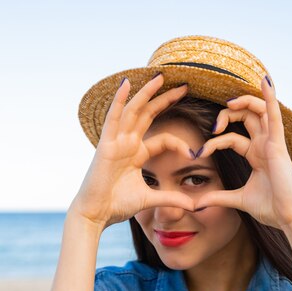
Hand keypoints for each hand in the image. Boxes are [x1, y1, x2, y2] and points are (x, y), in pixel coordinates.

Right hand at [70, 74, 194, 229]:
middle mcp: (127, 143)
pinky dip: (119, 101)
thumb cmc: (117, 206)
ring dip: (146, 93)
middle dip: (166, 100)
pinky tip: (127, 84)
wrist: (96, 214)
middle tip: (184, 86)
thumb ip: (172, 199)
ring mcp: (116, 142)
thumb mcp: (150, 199)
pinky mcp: (106, 145)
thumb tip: (195, 206)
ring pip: (133, 111)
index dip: (179, 143)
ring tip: (160, 77)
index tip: (194, 153)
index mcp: (137, 154)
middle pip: (149, 115)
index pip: (163, 139)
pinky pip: (113, 118)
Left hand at [193, 76, 291, 229]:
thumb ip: (218, 197)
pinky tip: (265, 81)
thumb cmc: (271, 209)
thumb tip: (196, 204)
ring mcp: (273, 143)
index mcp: (257, 156)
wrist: (289, 218)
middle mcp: (265, 145)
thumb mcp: (238, 200)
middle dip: (225, 117)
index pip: (232, 138)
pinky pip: (275, 116)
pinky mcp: (278, 145)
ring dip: (243, 103)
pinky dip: (270, 97)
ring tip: (227, 105)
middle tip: (212, 128)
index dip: (214, 142)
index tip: (199, 154)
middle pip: (245, 118)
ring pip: (258, 111)